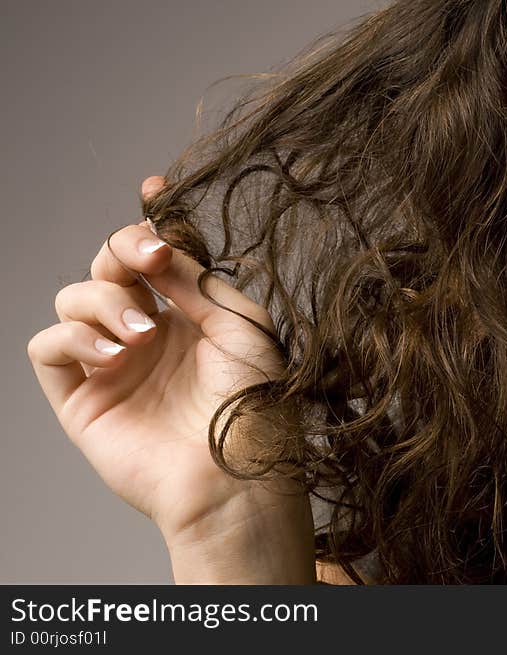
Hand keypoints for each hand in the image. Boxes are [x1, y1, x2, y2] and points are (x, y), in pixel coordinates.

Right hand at [28, 177, 315, 582]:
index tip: (155, 189)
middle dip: (122, 247)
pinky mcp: (81, 396)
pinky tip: (115, 353)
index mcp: (190, 315)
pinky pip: (49, 345)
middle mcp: (149, 334)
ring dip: (105, 300)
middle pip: (109, 265)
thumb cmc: (252, 403)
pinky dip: (73, 335)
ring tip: (143, 334)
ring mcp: (112, 364)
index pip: (157, 258)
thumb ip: (196, 280)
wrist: (234, 476)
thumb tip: (158, 245)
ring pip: (75, 297)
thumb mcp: (243, 326)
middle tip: (148, 257)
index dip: (149, 221)